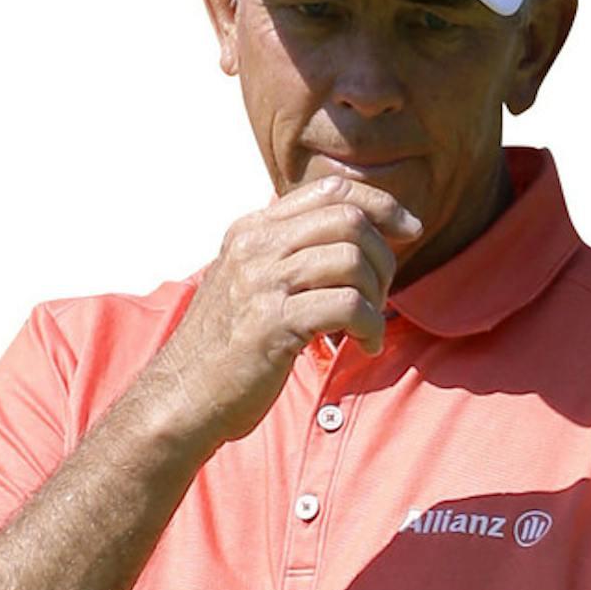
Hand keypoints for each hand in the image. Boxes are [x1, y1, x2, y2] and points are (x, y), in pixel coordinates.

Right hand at [145, 165, 423, 448]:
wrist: (182, 398)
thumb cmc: (223, 351)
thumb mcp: (246, 285)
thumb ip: (283, 256)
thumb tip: (340, 238)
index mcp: (253, 231)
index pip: (331, 190)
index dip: (380, 203)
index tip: (408, 228)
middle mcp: (257, 247)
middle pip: (349, 220)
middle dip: (384, 256)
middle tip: (382, 294)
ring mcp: (263, 282)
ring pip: (352, 259)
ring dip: (377, 295)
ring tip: (369, 326)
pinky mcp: (273, 323)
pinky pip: (347, 306)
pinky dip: (370, 327)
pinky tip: (365, 346)